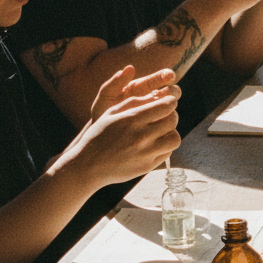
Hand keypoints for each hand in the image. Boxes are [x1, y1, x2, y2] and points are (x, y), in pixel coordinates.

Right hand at [61, 88, 180, 187]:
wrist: (88, 165)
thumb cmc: (99, 134)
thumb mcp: (111, 113)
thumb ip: (135, 102)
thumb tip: (158, 95)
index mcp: (133, 119)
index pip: (167, 105)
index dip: (169, 102)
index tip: (166, 103)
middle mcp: (141, 136)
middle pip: (173, 120)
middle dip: (171, 115)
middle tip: (164, 117)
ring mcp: (146, 153)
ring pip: (175, 138)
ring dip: (171, 132)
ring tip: (161, 132)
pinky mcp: (147, 166)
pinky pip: (167, 153)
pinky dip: (164, 147)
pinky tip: (154, 144)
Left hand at [88, 65, 178, 123]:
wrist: (103, 136)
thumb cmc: (103, 113)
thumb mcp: (105, 97)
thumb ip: (114, 83)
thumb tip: (130, 68)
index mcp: (144, 87)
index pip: (162, 78)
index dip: (167, 75)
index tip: (170, 76)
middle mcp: (155, 98)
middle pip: (173, 92)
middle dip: (173, 91)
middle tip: (170, 93)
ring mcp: (158, 114)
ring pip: (172, 108)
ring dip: (172, 108)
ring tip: (166, 109)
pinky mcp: (159, 128)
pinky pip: (168, 125)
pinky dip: (168, 124)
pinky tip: (163, 126)